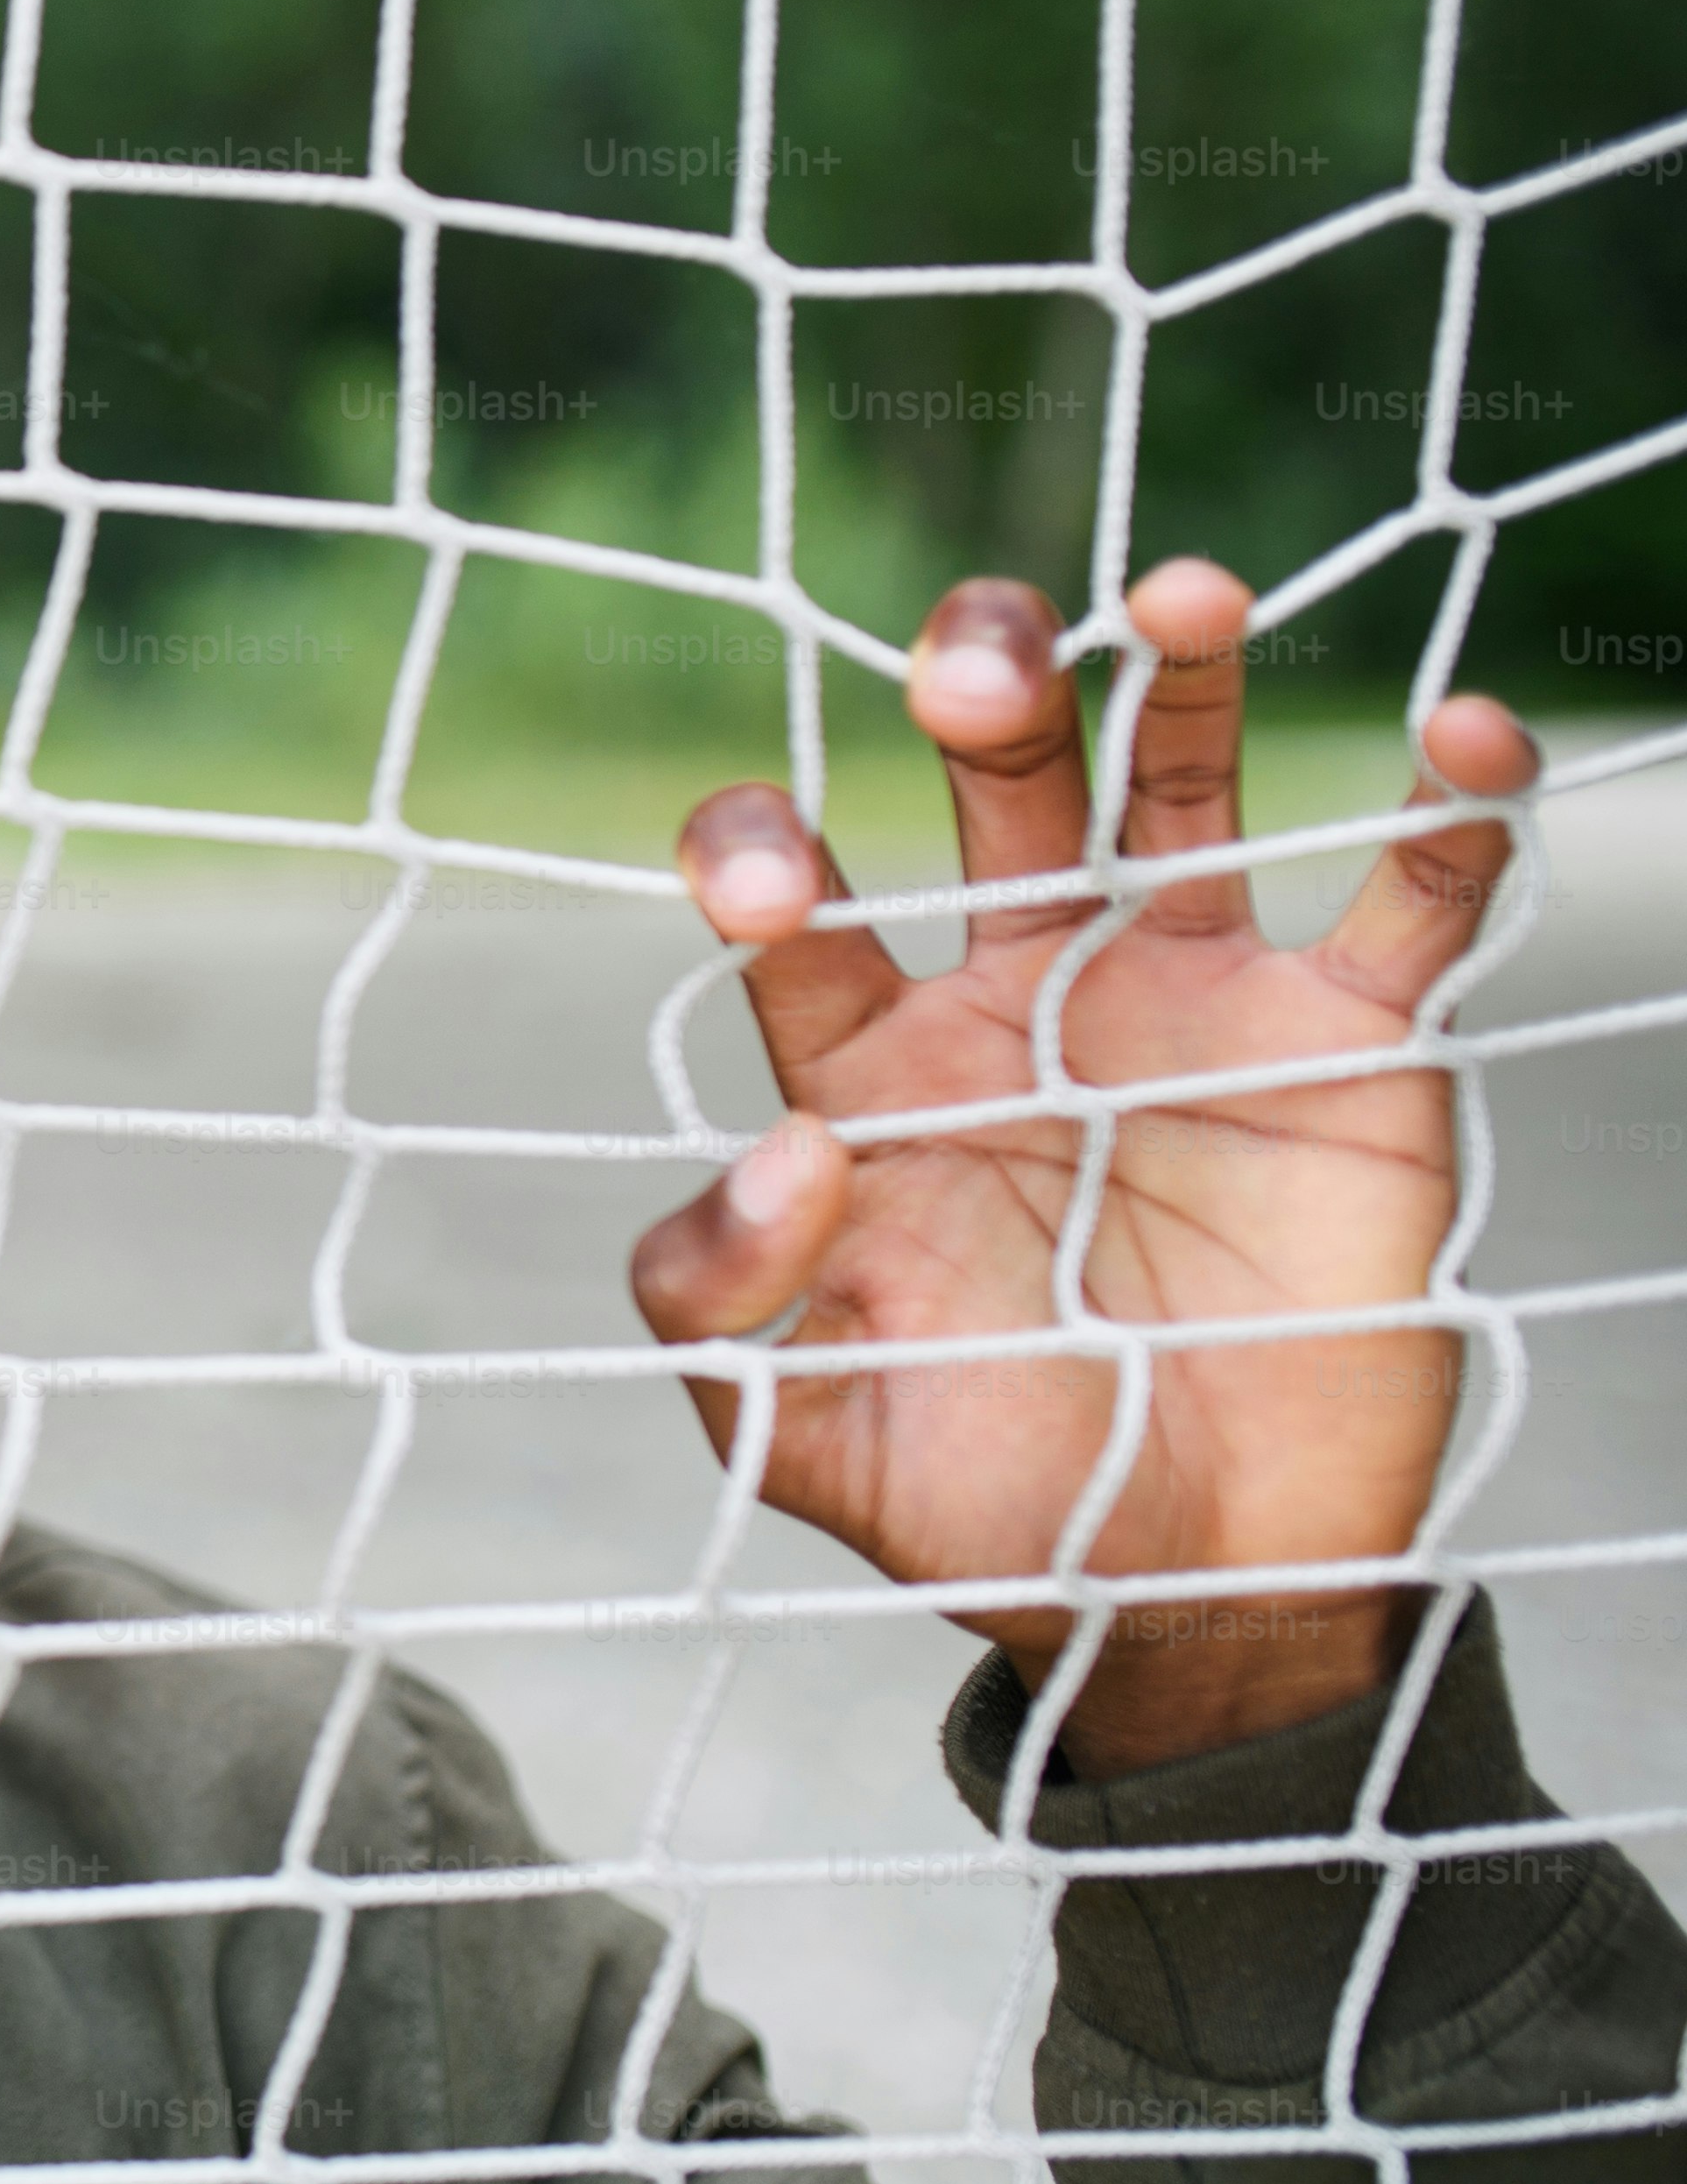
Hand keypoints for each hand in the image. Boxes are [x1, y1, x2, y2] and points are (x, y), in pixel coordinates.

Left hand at [627, 558, 1537, 1775]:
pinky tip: (1458, 731)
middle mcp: (1021, 998)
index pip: (795, 915)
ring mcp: (1188, 1003)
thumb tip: (782, 1156)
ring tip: (1172, 591)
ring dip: (1172, 681)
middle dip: (980, 700)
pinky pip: (1408, 896)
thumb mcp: (801, 1426)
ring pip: (1176, 792)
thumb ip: (724, 1298)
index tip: (772, 882)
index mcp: (869, 1067)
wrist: (1190, 1593)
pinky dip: (1445, 808)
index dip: (766, 860)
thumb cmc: (983, 1500)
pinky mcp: (1347, 1049)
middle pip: (988, 794)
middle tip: (975, 666)